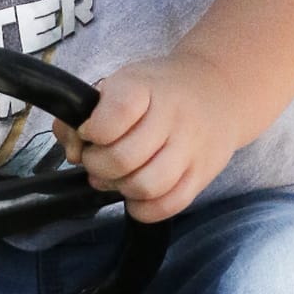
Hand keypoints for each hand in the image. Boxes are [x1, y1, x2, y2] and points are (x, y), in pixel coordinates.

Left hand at [55, 54, 241, 221]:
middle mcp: (173, 117)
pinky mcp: (202, 175)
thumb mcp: (120, 84)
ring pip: (146, 186)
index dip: (91, 130)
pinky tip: (136, 194)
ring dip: (120, 188)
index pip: (113, 115)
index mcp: (145, 88)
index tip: (90, 130)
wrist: (219, 89)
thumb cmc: (157, 90)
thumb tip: (74, 153)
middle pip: (122, 159)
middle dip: (98, 165)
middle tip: (98, 159)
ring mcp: (191, 149)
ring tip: (118, 176)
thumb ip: (85, 113)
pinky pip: (168, 206)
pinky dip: (143, 208)